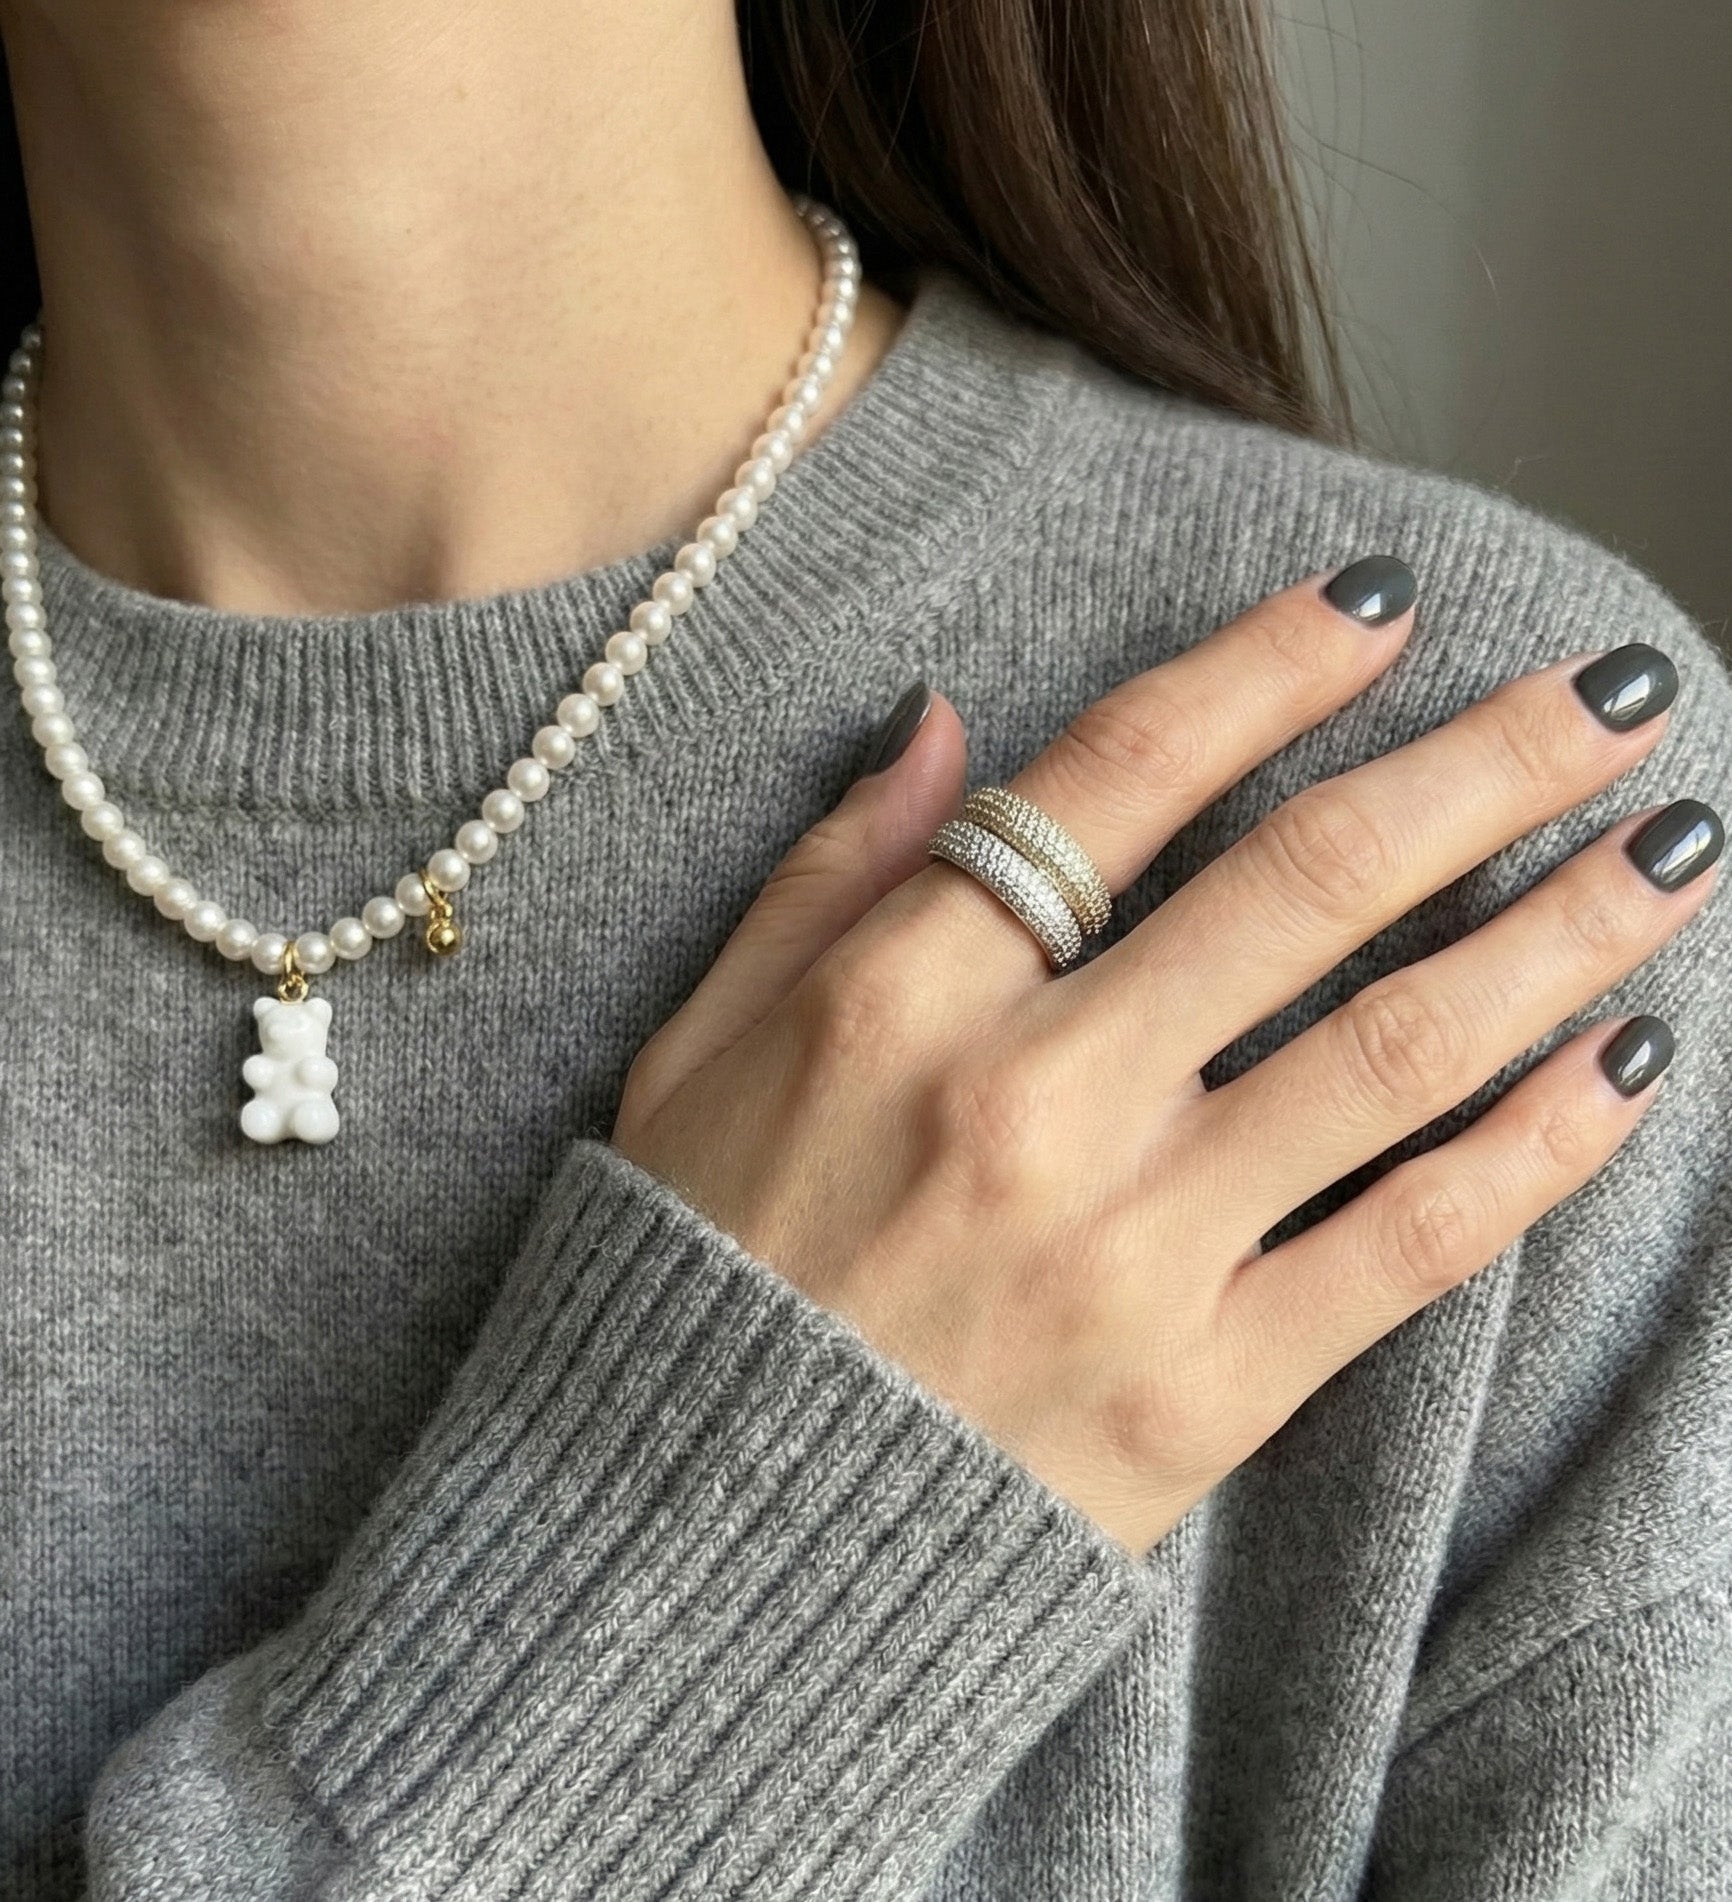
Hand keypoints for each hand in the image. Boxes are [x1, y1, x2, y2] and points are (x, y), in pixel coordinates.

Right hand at [611, 565, 1718, 1557]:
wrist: (694, 1556)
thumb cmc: (697, 1274)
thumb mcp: (699, 1046)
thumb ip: (828, 875)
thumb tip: (949, 720)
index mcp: (898, 1000)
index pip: (1119, 776)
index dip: (1269, 667)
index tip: (1384, 604)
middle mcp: (1032, 1105)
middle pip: (1303, 885)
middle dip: (1482, 765)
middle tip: (1607, 690)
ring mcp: (1132, 1255)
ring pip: (1393, 1051)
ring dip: (1556, 934)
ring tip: (1670, 850)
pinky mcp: (1203, 1395)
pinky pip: (1406, 1246)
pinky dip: (1533, 1150)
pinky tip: (1623, 1066)